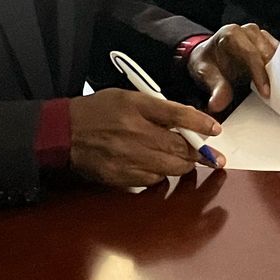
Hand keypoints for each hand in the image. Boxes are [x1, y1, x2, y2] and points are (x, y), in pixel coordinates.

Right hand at [68, 89, 223, 188]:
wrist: (63, 133)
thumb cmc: (98, 111)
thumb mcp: (131, 98)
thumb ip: (162, 109)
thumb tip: (191, 121)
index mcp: (137, 112)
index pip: (178, 118)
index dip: (201, 125)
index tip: (216, 131)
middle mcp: (134, 138)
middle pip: (180, 151)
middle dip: (197, 153)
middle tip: (209, 155)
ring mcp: (128, 162)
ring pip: (170, 169)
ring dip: (180, 164)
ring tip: (180, 158)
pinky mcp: (121, 179)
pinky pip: (152, 181)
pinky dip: (160, 174)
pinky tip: (155, 165)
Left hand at [187, 23, 278, 112]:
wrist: (209, 56)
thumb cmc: (208, 61)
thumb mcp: (204, 73)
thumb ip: (215, 87)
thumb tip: (218, 103)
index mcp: (231, 34)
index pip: (251, 53)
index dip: (260, 74)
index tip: (266, 92)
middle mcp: (248, 32)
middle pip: (269, 53)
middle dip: (277, 75)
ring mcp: (261, 37)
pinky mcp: (270, 44)